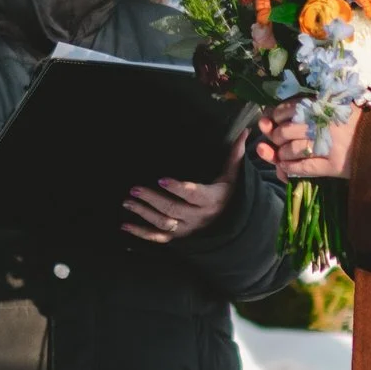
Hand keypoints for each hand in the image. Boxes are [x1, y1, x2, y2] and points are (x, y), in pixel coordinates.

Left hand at [122, 164, 236, 244]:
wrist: (235, 227)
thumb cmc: (230, 195)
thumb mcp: (234, 177)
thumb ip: (235, 155)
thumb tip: (245, 132)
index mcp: (211, 199)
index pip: (193, 194)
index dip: (178, 188)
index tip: (162, 179)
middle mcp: (198, 217)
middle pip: (173, 209)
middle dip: (152, 199)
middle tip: (135, 188)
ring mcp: (187, 229)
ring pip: (163, 223)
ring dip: (144, 213)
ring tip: (128, 201)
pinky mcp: (179, 237)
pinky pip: (158, 238)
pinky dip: (141, 233)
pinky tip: (125, 225)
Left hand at [258, 105, 358, 182]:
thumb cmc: (351, 121)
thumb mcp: (329, 106)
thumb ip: (301, 108)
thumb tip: (264, 118)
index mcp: (323, 106)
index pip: (287, 109)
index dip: (274, 117)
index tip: (274, 121)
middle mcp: (324, 124)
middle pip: (285, 132)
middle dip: (276, 138)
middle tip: (278, 141)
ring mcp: (328, 146)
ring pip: (291, 150)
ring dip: (281, 155)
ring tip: (283, 155)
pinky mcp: (333, 165)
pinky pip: (303, 168)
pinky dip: (290, 168)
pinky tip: (286, 167)